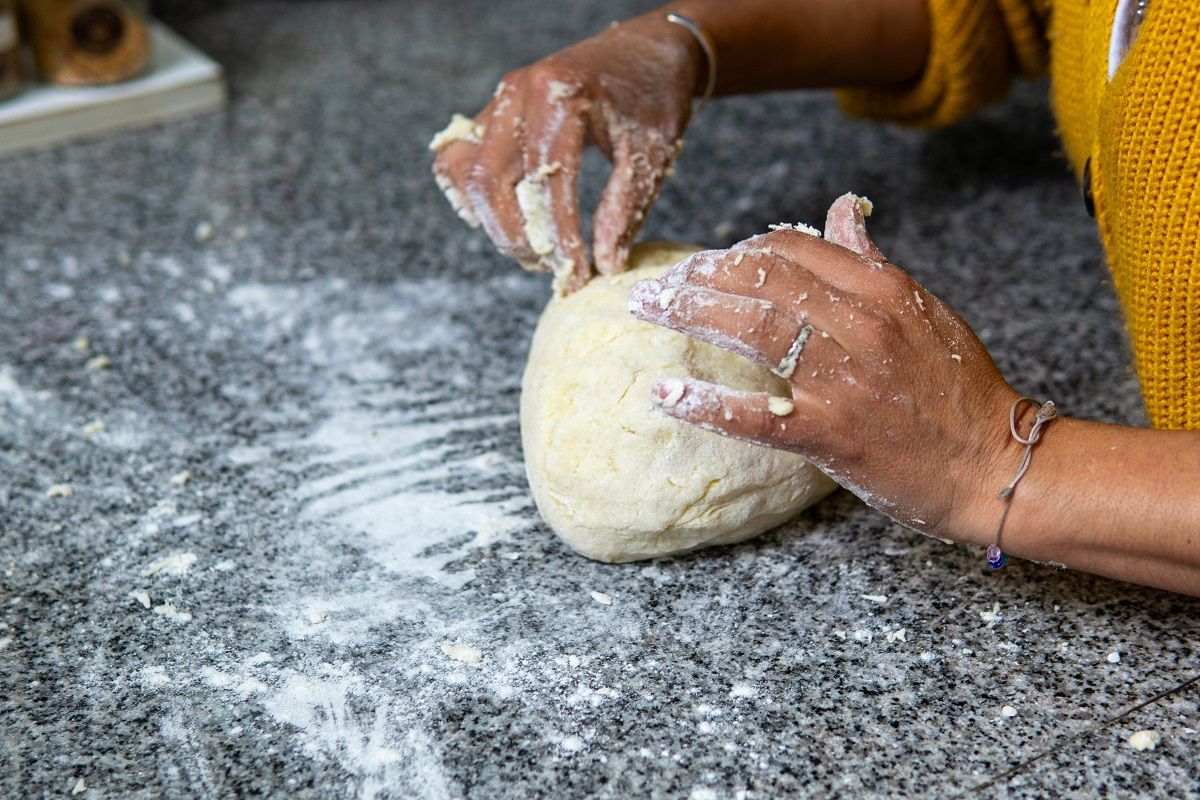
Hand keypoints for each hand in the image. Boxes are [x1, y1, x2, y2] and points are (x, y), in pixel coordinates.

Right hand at [431, 17, 697, 291]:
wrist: (645, 49)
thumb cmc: (652, 97)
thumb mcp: (650, 154)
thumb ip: (624, 211)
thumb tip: (606, 266)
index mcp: (560, 94)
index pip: (547, 181)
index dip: (559, 236)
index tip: (577, 274)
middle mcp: (518, 93)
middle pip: (489, 182)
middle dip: (518, 236)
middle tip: (554, 267)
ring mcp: (498, 100)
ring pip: (463, 173)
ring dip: (492, 221)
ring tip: (534, 246)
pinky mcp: (490, 113)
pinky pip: (458, 161)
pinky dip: (474, 197)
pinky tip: (511, 217)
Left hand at [628, 194, 1020, 540]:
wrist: (995, 466)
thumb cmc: (960, 391)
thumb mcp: (924, 310)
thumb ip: (871, 263)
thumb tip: (842, 210)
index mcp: (882, 288)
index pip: (789, 249)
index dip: (736, 251)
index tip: (706, 264)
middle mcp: (861, 323)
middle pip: (760, 279)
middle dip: (699, 274)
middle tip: (658, 282)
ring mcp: (845, 378)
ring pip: (753, 328)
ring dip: (690, 312)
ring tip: (646, 308)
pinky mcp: (832, 434)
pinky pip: (755, 415)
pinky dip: (705, 403)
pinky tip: (664, 393)